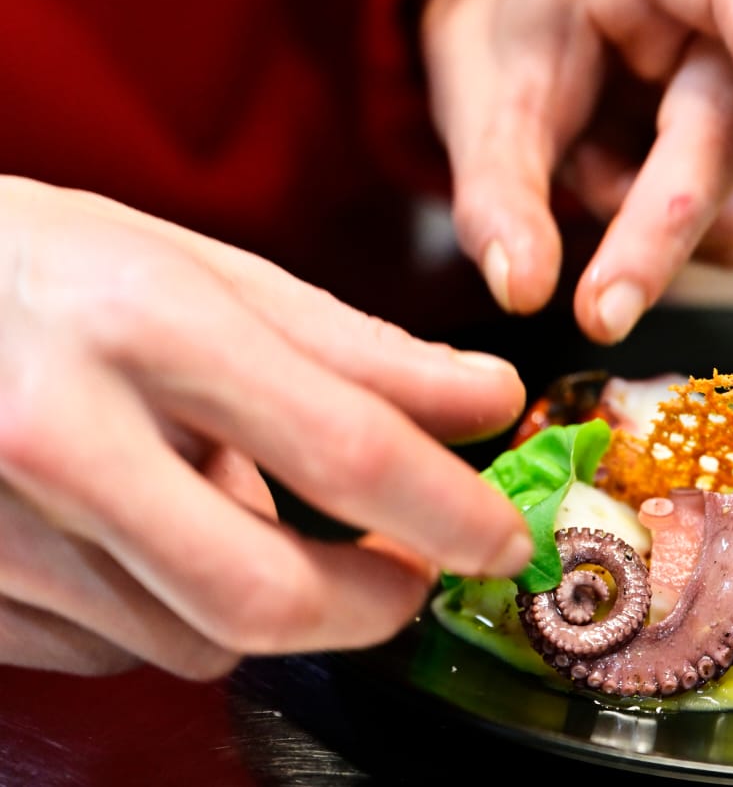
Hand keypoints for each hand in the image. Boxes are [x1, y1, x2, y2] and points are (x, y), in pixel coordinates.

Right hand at [0, 178, 530, 677]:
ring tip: (243, 511)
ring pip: (191, 639)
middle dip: (373, 606)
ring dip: (262, 602)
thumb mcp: (203, 271)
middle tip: (412, 578)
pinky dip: (165, 609)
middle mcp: (59, 432)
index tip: (505, 539)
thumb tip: (490, 401)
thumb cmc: (44, 265)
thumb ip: (356, 347)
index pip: (344, 450)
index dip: (451, 513)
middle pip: (264, 593)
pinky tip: (150, 536)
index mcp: (143, 325)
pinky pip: (110, 649)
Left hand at [423, 0, 732, 342]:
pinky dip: (666, 242)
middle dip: (667, 221)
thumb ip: (496, 195)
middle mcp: (721, 28)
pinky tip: (623, 190)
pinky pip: (732, 233)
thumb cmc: (506, 44)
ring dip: (656, 228)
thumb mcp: (476, 106)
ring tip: (586, 171)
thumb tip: (525, 288)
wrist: (514, 42)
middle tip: (600, 311)